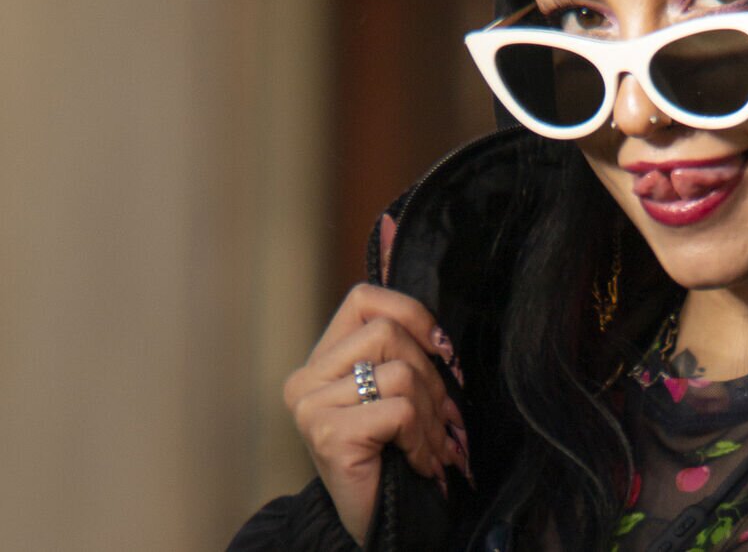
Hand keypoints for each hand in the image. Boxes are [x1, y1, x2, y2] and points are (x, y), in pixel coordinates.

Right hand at [282, 216, 468, 542]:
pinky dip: (423, 439)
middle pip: (390, 334)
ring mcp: (310, 405)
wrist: (376, 528)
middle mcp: (304, 378)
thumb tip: (394, 226)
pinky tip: (420, 464)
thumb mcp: (400, 390)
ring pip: (401, 370)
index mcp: (319, 360)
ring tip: (431, 447)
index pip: (366, 298)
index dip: (414, 316)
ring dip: (433, 415)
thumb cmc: (394, 458)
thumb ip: (404, 336)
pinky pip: (399, 407)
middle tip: (443, 423)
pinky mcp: (327, 432)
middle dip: (435, 379)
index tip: (442, 355)